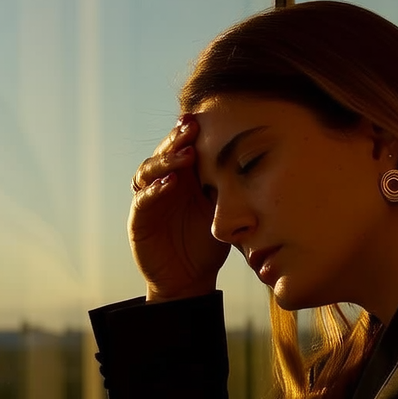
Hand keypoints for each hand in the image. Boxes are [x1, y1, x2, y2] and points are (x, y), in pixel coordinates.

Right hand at [129, 115, 228, 300]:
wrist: (190, 280)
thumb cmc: (209, 245)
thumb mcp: (224, 213)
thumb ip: (230, 188)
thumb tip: (258, 160)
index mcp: (185, 177)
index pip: (184, 146)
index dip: (190, 132)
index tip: (204, 118)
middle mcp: (164, 183)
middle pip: (165, 152)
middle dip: (177, 138)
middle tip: (192, 126)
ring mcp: (149, 199)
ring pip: (150, 170)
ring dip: (167, 159)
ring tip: (186, 153)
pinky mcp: (139, 218)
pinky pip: (143, 199)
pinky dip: (155, 189)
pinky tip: (170, 182)